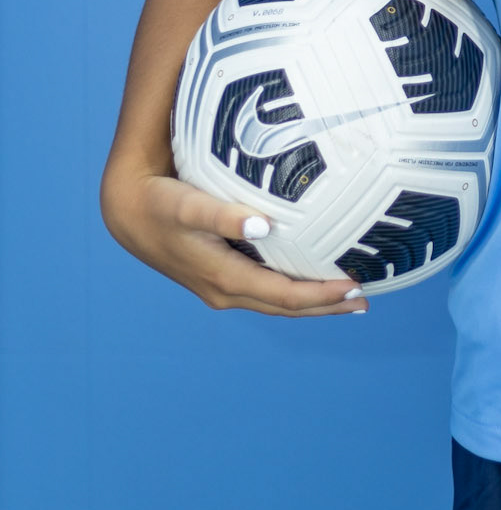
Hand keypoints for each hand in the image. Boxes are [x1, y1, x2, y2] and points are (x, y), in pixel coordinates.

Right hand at [101, 158, 365, 316]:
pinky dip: (291, 292)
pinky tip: (308, 282)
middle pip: (285, 306)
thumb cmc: (160, 203)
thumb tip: (263, 225)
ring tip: (348, 299)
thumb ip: (224, 215)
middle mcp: (226, 291)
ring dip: (311, 303)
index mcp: (225, 278)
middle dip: (325, 306)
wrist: (127, 212)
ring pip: (275, 302)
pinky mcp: (218, 278)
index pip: (284, 295)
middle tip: (364, 300)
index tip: (355, 286)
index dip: (321, 295)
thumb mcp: (189, 205)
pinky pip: (264, 292)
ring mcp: (221, 288)